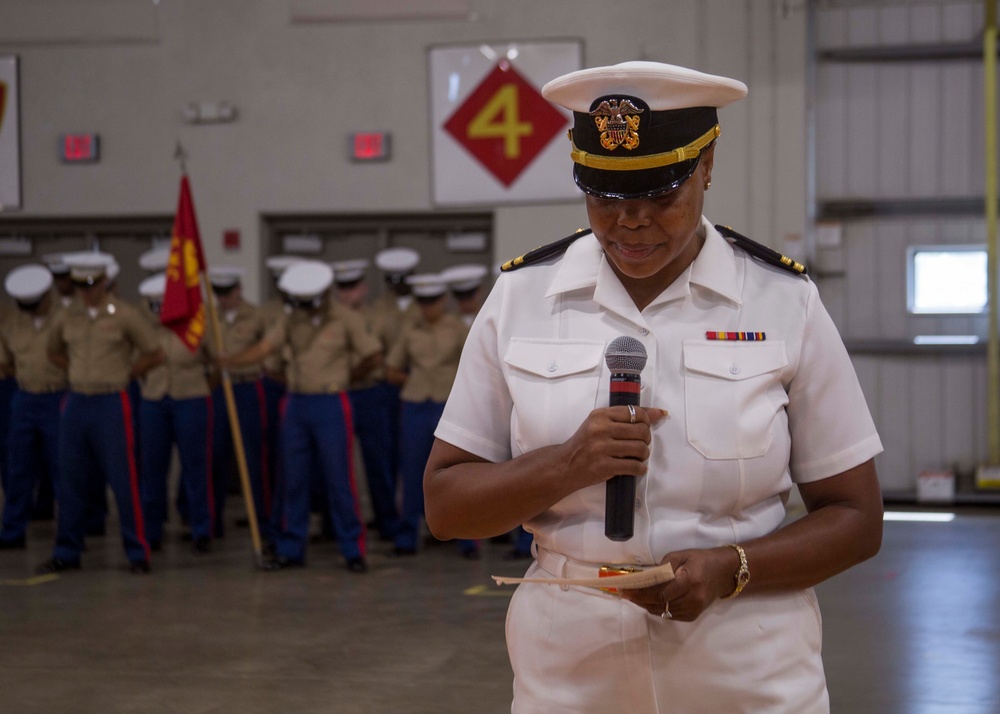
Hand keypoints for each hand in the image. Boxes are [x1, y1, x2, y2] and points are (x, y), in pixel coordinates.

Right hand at [559, 406, 666, 491]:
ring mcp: (602, 448)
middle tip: (640, 444)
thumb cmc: (584, 444)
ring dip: (644, 454)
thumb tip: (658, 413)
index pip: (634, 412)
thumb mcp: (599, 424)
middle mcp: (600, 429)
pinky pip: (634, 466)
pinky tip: (636, 467)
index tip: (645, 426)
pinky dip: (640, 468)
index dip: (646, 420)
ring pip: (640, 448)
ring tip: (637, 456)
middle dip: (646, 439)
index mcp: (600, 415)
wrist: (565, 465)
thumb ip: (625, 417)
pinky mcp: (604, 466)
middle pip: (640, 430)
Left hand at [620, 546, 737, 621]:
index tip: (625, 589)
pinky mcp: (693, 616)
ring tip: (633, 596)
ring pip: (663, 612)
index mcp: (689, 580)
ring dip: (646, 605)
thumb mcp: (680, 556)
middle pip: (659, 604)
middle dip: (639, 599)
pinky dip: (657, 608)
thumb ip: (662, 568)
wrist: (723, 573)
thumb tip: (644, 578)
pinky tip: (648, 601)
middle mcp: (692, 599)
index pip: (660, 592)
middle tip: (624, 593)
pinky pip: (669, 615)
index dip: (640, 593)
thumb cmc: (700, 560)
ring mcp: (693, 610)